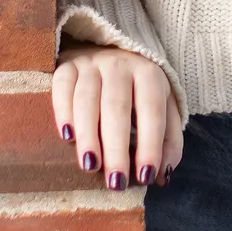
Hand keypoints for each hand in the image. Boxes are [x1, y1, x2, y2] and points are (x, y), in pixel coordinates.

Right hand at [51, 42, 181, 190]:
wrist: (109, 49)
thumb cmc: (138, 90)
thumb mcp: (163, 107)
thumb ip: (169, 140)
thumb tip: (162, 176)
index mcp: (149, 74)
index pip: (151, 111)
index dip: (150, 145)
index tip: (145, 176)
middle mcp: (120, 65)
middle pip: (117, 108)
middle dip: (116, 148)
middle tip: (115, 182)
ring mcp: (91, 63)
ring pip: (87, 99)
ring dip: (89, 135)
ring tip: (90, 165)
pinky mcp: (67, 65)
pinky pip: (62, 86)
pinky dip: (63, 111)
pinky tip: (67, 135)